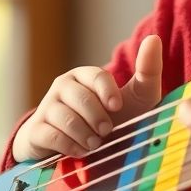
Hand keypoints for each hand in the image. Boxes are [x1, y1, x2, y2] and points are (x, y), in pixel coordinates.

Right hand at [13, 34, 163, 160]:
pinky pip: (52, 135)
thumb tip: (154, 39)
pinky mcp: (36, 129)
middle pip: (81, 98)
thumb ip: (148, 70)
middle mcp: (63, 86)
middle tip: (107, 131)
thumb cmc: (116, 119)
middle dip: (98, 118)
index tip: (117, 107)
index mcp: (86, 75)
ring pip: (66, 118)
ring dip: (86, 136)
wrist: (86, 150)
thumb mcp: (137, 97)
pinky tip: (80, 152)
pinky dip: (70, 146)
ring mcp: (47, 107)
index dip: (107, 91)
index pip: (96, 76)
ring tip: (95, 144)